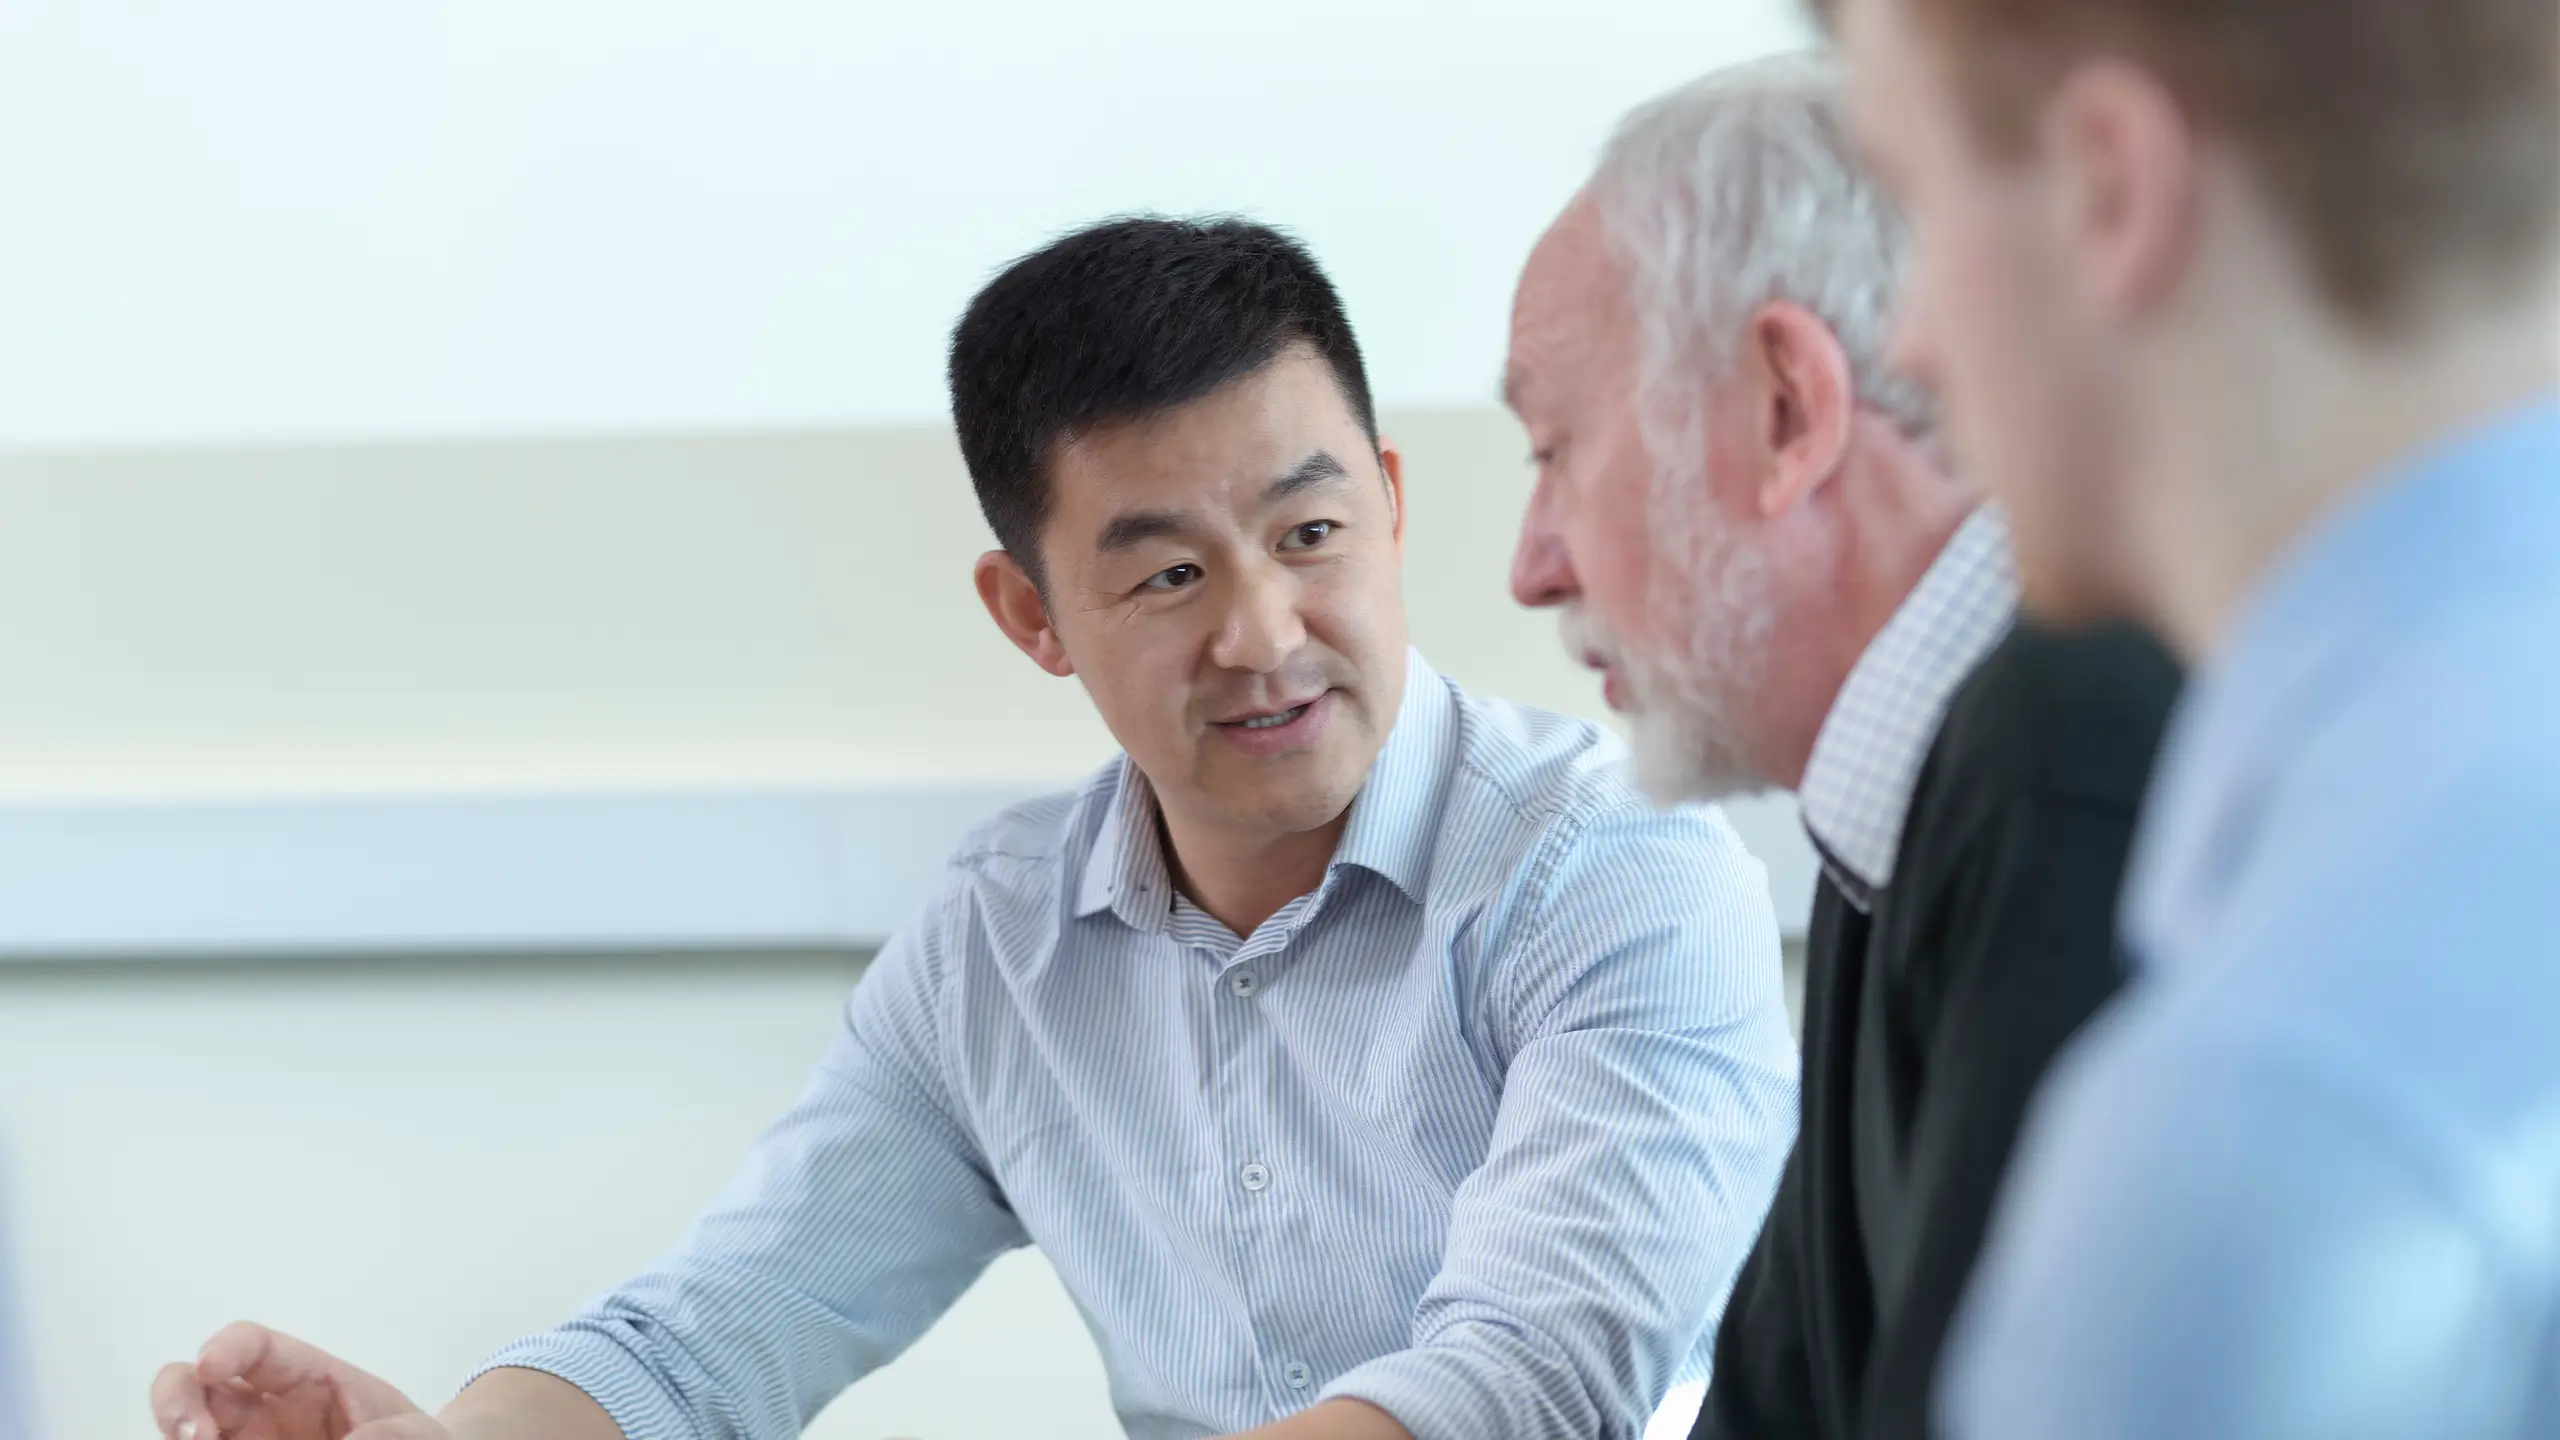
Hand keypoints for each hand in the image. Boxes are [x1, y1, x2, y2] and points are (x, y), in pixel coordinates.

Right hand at [151, 1321, 443, 1439]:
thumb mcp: (416, 1436)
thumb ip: (388, 1437)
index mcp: (306, 1379)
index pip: (255, 1346)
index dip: (227, 1347)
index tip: (210, 1364)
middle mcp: (263, 1412)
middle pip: (192, 1384)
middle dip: (177, 1400)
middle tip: (195, 1436)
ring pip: (186, 1430)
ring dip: (181, 1436)